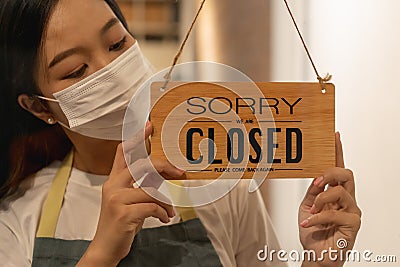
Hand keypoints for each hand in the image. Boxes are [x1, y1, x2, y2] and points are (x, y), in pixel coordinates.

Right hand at [77, 122, 184, 266]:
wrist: (105, 249)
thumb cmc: (120, 224)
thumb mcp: (126, 201)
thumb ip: (138, 186)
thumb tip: (162, 177)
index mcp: (113, 181)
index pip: (123, 152)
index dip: (136, 137)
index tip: (149, 125)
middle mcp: (112, 186)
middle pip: (142, 165)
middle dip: (164, 167)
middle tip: (179, 171)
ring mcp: (117, 199)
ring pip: (151, 189)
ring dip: (166, 201)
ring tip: (169, 212)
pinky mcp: (124, 213)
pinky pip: (152, 206)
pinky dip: (163, 213)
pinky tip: (164, 219)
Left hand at [298, 132, 360, 266]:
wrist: (315, 256)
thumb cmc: (313, 233)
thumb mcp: (306, 207)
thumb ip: (313, 192)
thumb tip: (315, 177)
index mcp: (334, 193)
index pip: (338, 168)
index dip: (337, 151)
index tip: (334, 135)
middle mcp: (346, 199)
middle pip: (346, 174)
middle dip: (330, 172)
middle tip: (317, 181)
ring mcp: (351, 211)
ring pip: (340, 192)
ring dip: (321, 199)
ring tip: (311, 211)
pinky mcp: (353, 223)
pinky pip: (335, 213)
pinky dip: (318, 217)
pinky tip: (309, 222)